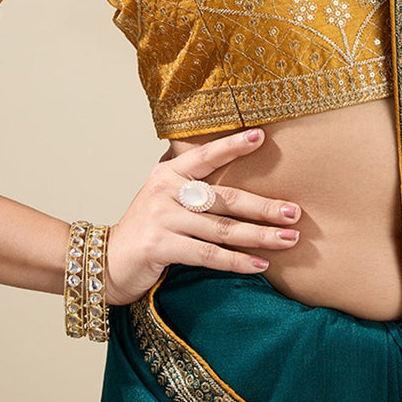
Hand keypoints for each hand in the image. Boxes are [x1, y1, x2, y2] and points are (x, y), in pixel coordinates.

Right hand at [104, 128, 301, 304]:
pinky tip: (259, 264)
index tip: (261, 137)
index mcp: (168, 173)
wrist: (108, 261)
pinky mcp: (161, 246)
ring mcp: (162, 218)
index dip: (233, 146)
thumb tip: (242, 187)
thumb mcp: (165, 199)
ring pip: (222, 228)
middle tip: (294, 212)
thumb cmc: (148, 230)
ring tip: (287, 239)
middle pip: (224, 198)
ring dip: (259, 235)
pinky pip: (208, 254)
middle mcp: (165, 191)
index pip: (206, 156)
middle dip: (263, 206)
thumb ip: (194, 189)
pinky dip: (236, 261)